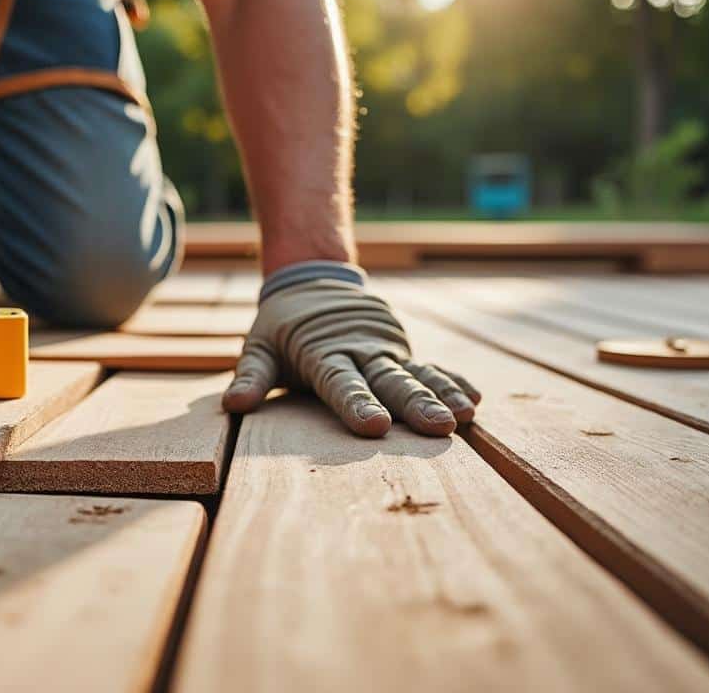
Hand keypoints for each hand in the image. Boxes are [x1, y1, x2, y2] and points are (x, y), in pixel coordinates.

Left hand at [222, 275, 480, 436]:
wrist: (313, 280)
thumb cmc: (281, 326)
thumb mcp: (259, 346)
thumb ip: (251, 375)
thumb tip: (234, 405)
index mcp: (323, 352)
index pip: (340, 382)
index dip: (356, 404)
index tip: (375, 427)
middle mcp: (360, 350)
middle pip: (388, 381)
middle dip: (415, 404)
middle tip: (439, 428)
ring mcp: (384, 348)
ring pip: (416, 374)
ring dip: (441, 395)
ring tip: (465, 417)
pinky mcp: (400, 349)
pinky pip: (430, 368)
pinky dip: (451, 382)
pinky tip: (474, 401)